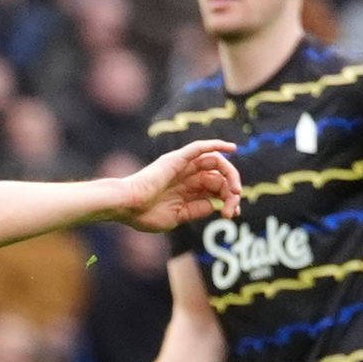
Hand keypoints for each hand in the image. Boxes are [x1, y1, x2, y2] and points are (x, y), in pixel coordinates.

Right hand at [107, 139, 238, 230]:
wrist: (126, 206)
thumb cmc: (144, 215)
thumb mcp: (177, 216)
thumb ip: (196, 210)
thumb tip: (215, 206)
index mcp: (186, 190)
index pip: (215, 189)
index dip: (228, 200)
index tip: (232, 214)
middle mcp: (187, 176)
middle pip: (218, 178)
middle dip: (231, 192)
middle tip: (233, 207)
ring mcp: (182, 166)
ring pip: (214, 163)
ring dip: (230, 174)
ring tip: (236, 190)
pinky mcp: (177, 158)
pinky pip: (200, 147)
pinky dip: (216, 145)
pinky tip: (232, 148)